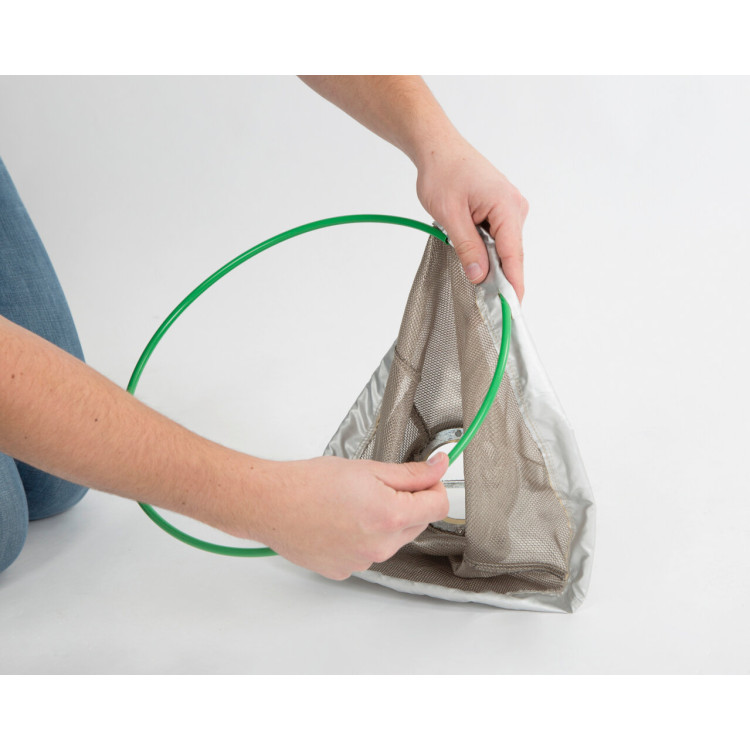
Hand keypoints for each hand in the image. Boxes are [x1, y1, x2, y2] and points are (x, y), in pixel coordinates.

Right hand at [251, 453, 449, 579]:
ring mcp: (362, 562)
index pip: (438, 506)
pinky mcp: (344, 570)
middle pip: (416, 523)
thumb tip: (438, 468)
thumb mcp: (368, 469)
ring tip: (352, 503)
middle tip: (379, 485)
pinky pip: (367, 553)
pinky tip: (340, 521)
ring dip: (384, 522)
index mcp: (391, 517)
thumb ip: (410, 473)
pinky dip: (361, 537)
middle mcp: (381, 547)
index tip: (427, 476)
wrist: (271, 504)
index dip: (434, 486)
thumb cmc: (310, 483)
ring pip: (391, 540)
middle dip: (407, 503)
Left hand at [416, 134, 528, 301]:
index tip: (512, 308)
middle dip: (498, 277)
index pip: (514, 255)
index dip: (512, 285)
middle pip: (511, 254)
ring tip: (470, 271)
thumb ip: (467, 247)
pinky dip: (487, 250)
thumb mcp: (449, 216)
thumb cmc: (442, 173)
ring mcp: (510, 208)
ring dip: (488, 261)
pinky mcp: (501, 209)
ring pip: (503, 247)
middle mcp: (515, 207)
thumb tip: (479, 276)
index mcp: (507, 207)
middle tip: (484, 302)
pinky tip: (473, 255)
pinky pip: (498, 238)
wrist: (437, 148)